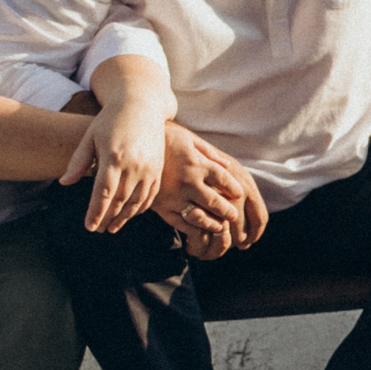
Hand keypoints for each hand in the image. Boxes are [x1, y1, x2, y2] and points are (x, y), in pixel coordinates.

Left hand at [62, 98, 169, 234]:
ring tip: (112, 228)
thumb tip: (64, 183)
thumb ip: (78, 162)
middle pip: (119, 200)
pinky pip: (150, 195)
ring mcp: (149, 168)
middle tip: (97, 230)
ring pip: (136, 202)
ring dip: (124, 217)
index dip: (96, 212)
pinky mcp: (158, 169)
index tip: (89, 226)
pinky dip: (140, 208)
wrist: (142, 106)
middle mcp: (134, 165)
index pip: (103, 193)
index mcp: (114, 157)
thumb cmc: (110, 121)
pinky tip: (130, 214)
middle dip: (108, 218)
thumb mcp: (90, 137)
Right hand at [151, 127, 267, 258]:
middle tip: (234, 216)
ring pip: (198, 216)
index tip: (238, 194)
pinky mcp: (160, 206)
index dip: (233, 188)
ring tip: (219, 226)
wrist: (132, 149)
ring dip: (212, 224)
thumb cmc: (165, 140)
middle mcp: (186, 181)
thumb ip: (209, 153)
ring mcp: (172, 195)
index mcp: (196, 163)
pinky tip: (198, 229)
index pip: (222, 179)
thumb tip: (228, 165)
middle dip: (227, 210)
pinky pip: (179, 223)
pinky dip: (191, 228)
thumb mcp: (188, 140)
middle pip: (214, 201)